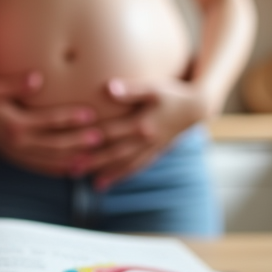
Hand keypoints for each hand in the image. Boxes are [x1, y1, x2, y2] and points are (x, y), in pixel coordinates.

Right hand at [0, 71, 103, 176]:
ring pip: (50, 160)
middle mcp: (18, 143)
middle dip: (78, 142)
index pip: (48, 121)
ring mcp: (18, 154)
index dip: (69, 117)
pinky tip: (76, 169)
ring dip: (73, 158)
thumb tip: (38, 78)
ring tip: (95, 156)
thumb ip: (18, 85)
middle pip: (54, 144)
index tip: (89, 114)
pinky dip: (59, 169)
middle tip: (100, 137)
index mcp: (15, 124)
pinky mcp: (18, 159)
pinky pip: (42, 167)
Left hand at [74, 78, 208, 189]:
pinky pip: (138, 167)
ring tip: (91, 184)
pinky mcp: (156, 152)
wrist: (198, 108)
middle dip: (94, 162)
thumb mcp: (153, 88)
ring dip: (108, 174)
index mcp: (142, 124)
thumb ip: (131, 90)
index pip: (111, 132)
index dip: (91, 139)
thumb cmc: (173, 94)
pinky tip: (109, 182)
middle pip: (115, 153)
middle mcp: (146, 140)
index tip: (73, 146)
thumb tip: (109, 88)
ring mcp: (152, 149)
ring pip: (126, 164)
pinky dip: (123, 175)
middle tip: (73, 170)